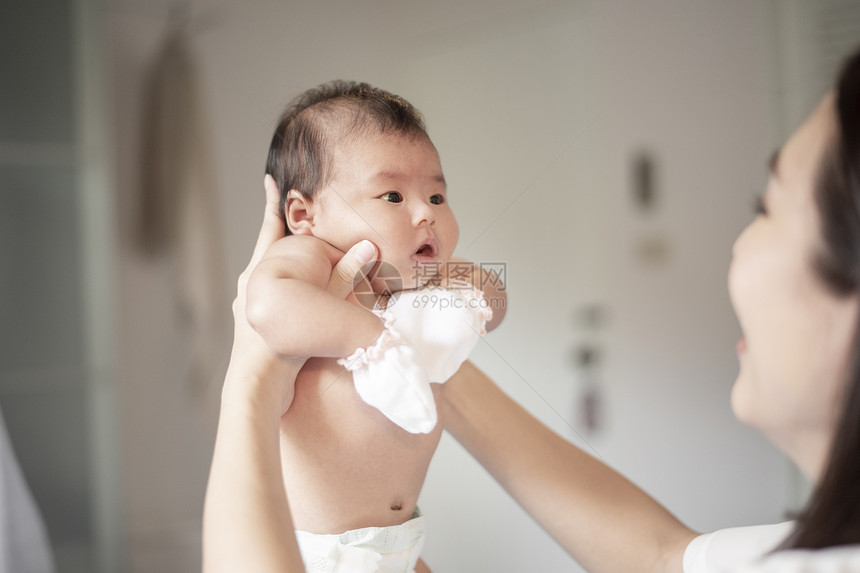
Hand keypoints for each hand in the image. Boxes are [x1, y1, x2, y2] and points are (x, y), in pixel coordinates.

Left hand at [225, 175, 377, 413]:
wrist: (259, 381)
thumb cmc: (289, 339)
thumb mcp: (325, 302)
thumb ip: (346, 274)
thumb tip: (368, 248)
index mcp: (262, 268)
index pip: (271, 226)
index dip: (272, 203)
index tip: (270, 180)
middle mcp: (251, 282)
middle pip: (269, 252)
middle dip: (284, 240)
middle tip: (298, 224)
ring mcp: (248, 306)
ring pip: (269, 279)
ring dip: (286, 271)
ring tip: (305, 266)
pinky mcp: (253, 329)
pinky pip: (271, 301)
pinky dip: (286, 296)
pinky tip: (299, 302)